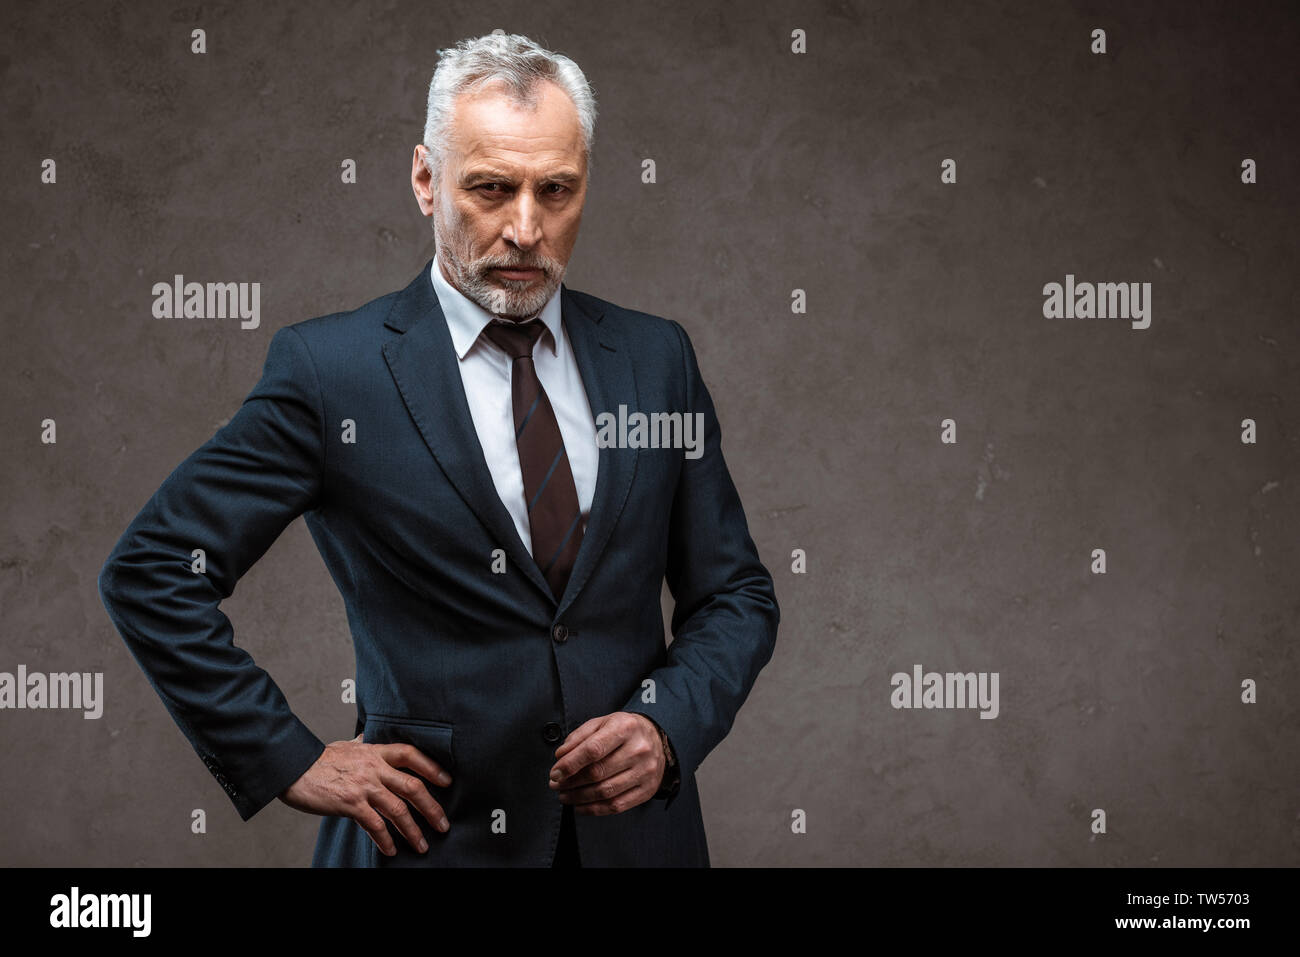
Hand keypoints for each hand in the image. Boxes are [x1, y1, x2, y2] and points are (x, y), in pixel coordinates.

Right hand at [279, 734, 451, 856]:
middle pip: (413, 786)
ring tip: (422, 845)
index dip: (432, 767)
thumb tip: (366, 737)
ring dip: (413, 830)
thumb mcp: (345, 746)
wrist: (293, 768)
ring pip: (398, 810)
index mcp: (375, 752)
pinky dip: (386, 840)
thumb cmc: (318, 758)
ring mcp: (363, 786)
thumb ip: (361, 744)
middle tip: (443, 823)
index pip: (410, 755)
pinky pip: (375, 825)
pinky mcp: (350, 804)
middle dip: (431, 807)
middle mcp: (373, 768)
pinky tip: (392, 850)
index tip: (447, 780)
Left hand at [548, 712, 664, 815]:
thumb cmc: (624, 730)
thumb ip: (579, 737)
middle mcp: (638, 750)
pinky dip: (594, 809)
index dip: (570, 764)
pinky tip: (580, 806)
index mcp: (625, 728)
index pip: (593, 750)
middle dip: (571, 782)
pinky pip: (616, 806)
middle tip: (556, 784)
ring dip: (579, 797)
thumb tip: (561, 757)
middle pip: (597, 773)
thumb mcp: (602, 722)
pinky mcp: (647, 789)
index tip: (555, 773)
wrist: (657, 738)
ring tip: (564, 795)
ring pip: (605, 792)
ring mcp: (645, 771)